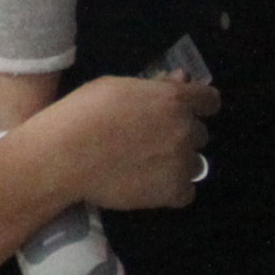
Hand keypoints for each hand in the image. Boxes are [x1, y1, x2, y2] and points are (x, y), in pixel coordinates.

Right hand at [26, 73, 216, 212]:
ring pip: (195, 164)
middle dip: (181, 135)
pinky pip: (187, 193)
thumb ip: (154, 86)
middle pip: (200, 134)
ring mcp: (181, 162)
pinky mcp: (172, 191)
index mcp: (174, 99)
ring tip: (149, 167)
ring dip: (178, 163)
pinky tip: (150, 186)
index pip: (209, 100)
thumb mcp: (118, 86)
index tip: (185, 112)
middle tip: (152, 141)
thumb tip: (181, 80)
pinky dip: (172, 191)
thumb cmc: (83, 112)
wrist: (64, 156)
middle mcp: (185, 129)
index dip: (198, 105)